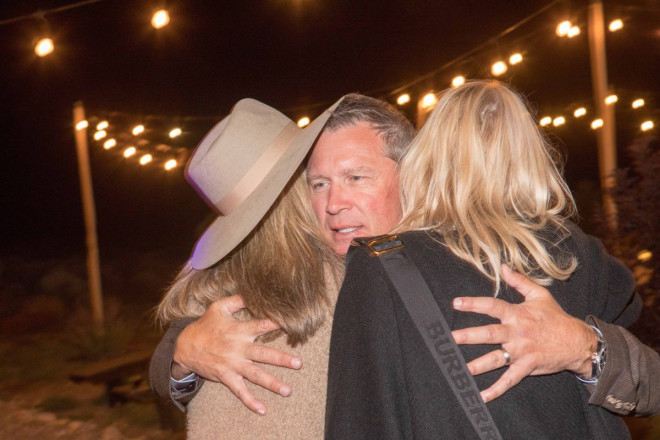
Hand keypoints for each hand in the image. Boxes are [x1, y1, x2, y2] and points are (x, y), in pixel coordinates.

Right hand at [172, 295, 301, 414]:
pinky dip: (250, 402)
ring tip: (288, 390)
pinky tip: (262, 410)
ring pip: (255, 375)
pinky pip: (239, 391)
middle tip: (299, 363)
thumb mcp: (218, 307)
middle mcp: (238, 348)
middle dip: (282, 359)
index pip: (261, 326)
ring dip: (272, 383)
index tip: (292, 324)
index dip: (275, 324)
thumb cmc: (204, 325)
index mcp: (238, 330)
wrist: (184, 346)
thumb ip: (237, 300)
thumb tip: (252, 292)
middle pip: (263, 354)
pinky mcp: (226, 377)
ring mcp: (233, 365)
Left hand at [451, 264, 595, 402]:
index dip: (474, 304)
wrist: (577, 341)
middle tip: (451, 338)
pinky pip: (510, 380)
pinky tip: (482, 396)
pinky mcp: (527, 367)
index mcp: (517, 314)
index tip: (456, 303)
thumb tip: (503, 266)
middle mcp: (517, 333)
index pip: (492, 306)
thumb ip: (519, 281)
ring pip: (496, 359)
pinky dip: (496, 389)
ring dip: (478, 365)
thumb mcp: (539, 294)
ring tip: (460, 370)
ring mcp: (522, 351)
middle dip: (469, 336)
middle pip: (490, 334)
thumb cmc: (556, 317)